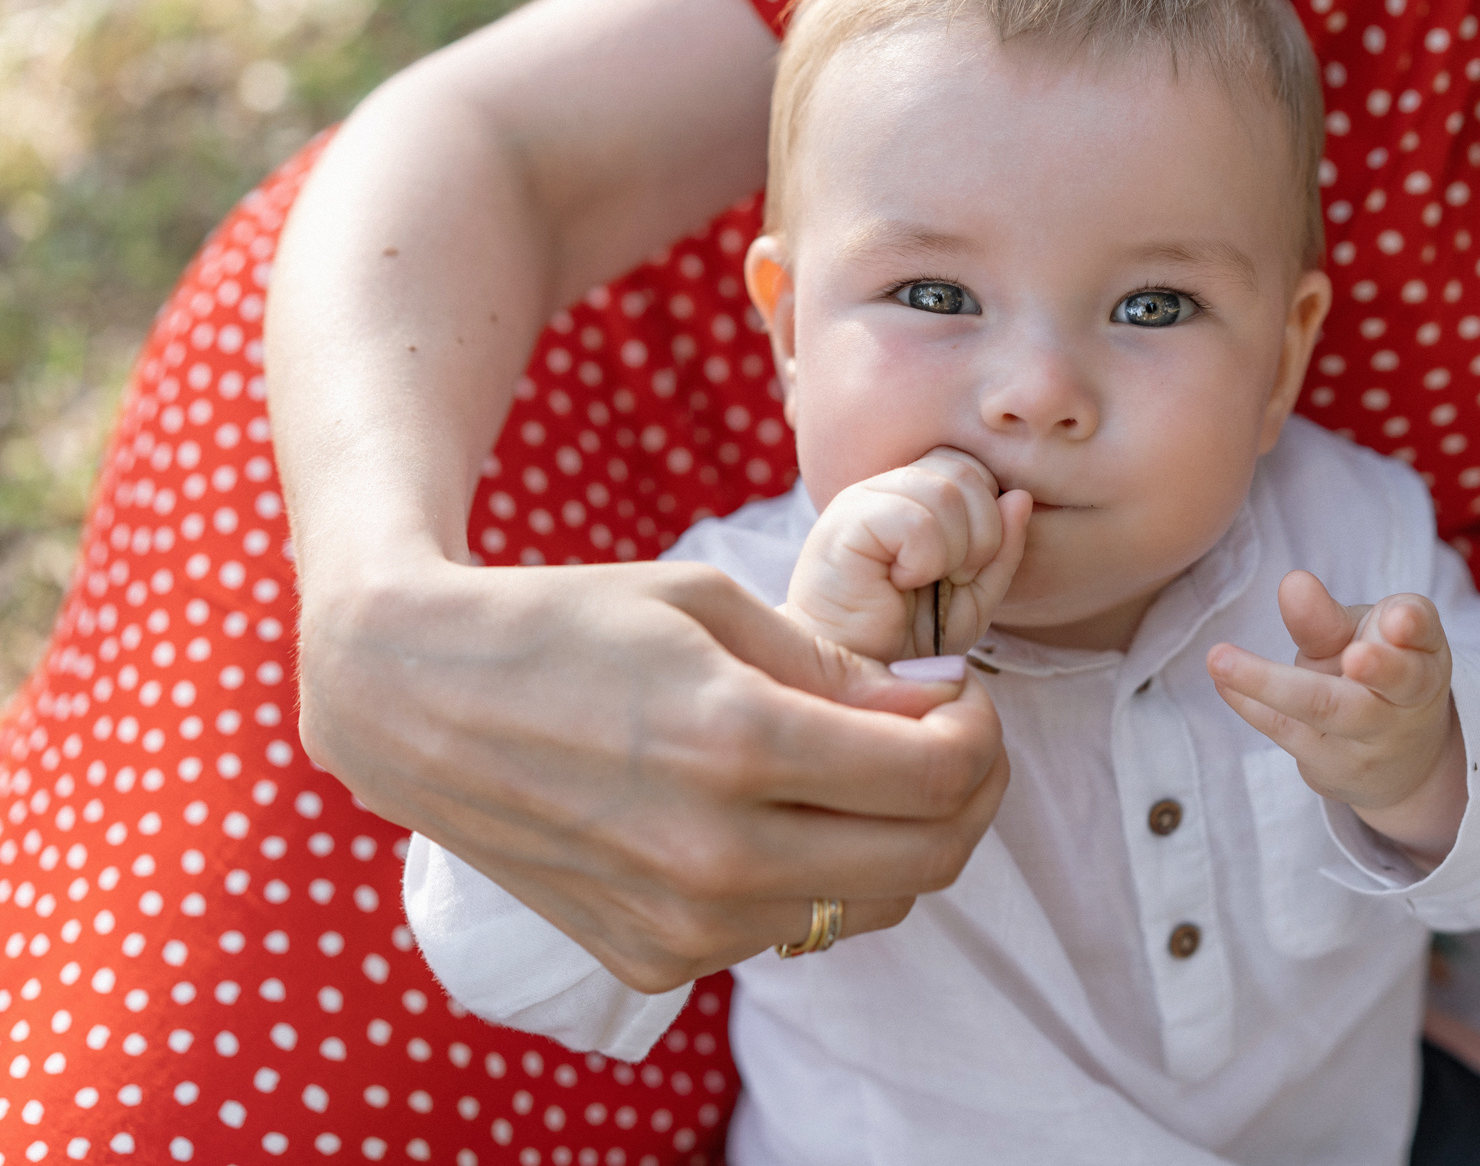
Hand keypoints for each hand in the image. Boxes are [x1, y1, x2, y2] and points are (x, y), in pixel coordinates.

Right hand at [296, 554, 1007, 992]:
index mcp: (738, 744)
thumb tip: (940, 703)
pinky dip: (813, 877)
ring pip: (870, 909)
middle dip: (969, 793)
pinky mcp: (651, 960)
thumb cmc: (568, 624)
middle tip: (948, 737)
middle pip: (929, 859)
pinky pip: (787, 933)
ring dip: (898, 841)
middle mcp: (717, 856)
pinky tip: (773, 815)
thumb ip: (838, 667)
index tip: (957, 695)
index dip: (980, 732)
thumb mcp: (711, 604)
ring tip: (865, 771)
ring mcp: (683, 925)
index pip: (941, 777)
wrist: (416, 700)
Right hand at [787, 447, 1032, 661]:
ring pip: (946, 492)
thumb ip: (1002, 549)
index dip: (990, 514)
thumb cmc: (908, 639)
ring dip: (954, 551)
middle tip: (954, 578)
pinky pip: (916, 520)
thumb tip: (1020, 496)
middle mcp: (888, 487)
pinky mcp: (846, 522)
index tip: (971, 568)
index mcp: (916, 495)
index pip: (973, 467)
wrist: (858, 678)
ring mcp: (863, 499)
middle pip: (966, 471)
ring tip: (924, 581)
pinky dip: (924, 560)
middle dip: (983, 533)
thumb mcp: (974, 597)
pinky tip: (899, 582)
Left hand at [1206, 570, 1467, 861]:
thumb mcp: (1362, 640)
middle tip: (1355, 655)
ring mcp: (1371, 741)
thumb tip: (1292, 583)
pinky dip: (1249, 704)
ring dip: (1270, 684)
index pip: (1426, 635)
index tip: (1397, 620)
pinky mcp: (1331, 766)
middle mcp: (1408, 701)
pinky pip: (1286, 730)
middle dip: (1378, 668)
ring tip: (1219, 658)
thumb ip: (1328, 618)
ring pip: (1326, 710)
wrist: (1399, 762)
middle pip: (1394, 682)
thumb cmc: (1375, 675)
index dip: (1413, 625)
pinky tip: (1221, 682)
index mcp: (1424, 655)